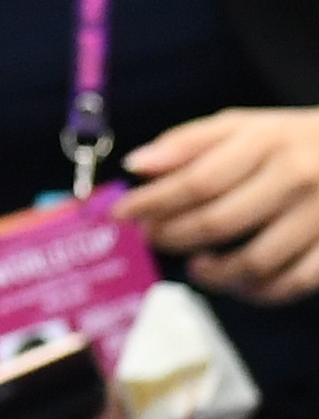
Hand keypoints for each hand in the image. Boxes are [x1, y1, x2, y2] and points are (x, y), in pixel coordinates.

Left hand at [125, 107, 318, 302]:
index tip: (121, 213)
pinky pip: (293, 283)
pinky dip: (258, 292)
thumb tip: (136, 165)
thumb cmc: (291, 141)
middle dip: (173, 236)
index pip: (198, 181)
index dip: (153, 202)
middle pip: (219, 222)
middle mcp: (296, 178)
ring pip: (255, 262)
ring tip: (195, 266)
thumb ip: (188, 143)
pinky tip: (237, 283)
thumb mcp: (243, 126)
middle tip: (152, 237)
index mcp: (267, 143)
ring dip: (214, 274)